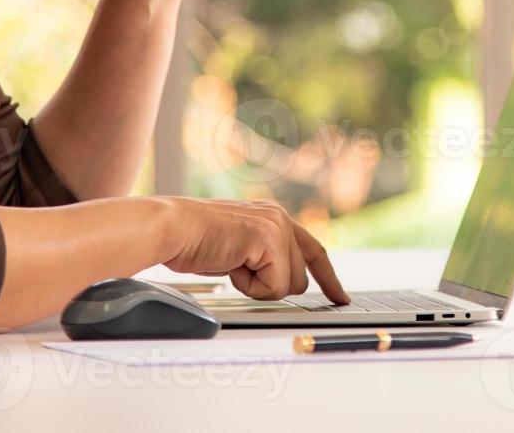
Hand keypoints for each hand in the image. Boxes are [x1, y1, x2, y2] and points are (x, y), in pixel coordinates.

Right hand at [155, 196, 350, 303]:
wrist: (173, 229)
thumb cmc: (193, 241)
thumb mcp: (238, 247)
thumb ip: (263, 256)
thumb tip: (280, 280)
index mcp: (273, 216)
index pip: (313, 250)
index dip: (328, 278)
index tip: (341, 298)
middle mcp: (280, 217)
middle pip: (299, 278)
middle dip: (270, 286)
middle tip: (238, 269)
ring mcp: (277, 226)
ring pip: (289, 285)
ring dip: (257, 286)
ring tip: (231, 263)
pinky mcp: (269, 239)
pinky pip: (274, 287)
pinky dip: (249, 286)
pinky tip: (230, 264)